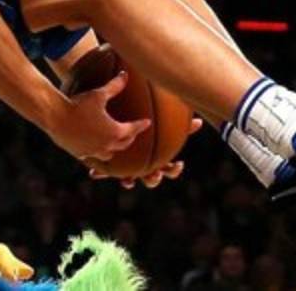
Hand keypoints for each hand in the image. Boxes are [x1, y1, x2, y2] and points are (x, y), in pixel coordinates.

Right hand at [47, 70, 150, 161]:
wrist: (55, 116)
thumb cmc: (78, 104)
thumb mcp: (98, 94)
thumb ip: (114, 86)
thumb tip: (125, 75)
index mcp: (114, 131)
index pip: (133, 129)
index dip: (141, 125)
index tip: (146, 122)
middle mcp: (106, 145)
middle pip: (123, 144)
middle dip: (129, 137)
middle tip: (131, 132)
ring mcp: (92, 151)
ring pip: (109, 154)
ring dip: (113, 148)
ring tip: (113, 143)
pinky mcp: (80, 153)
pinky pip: (91, 156)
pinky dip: (95, 152)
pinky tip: (93, 148)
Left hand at [89, 117, 204, 188]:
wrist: (123, 114)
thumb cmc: (149, 119)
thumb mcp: (165, 121)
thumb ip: (181, 124)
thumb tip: (200, 122)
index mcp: (159, 157)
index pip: (170, 169)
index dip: (173, 170)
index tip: (178, 164)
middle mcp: (144, 165)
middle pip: (151, 179)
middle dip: (153, 179)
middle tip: (153, 174)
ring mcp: (129, 166)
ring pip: (128, 178)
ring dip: (128, 180)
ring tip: (127, 179)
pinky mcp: (113, 163)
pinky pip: (107, 170)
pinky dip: (102, 172)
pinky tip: (95, 172)